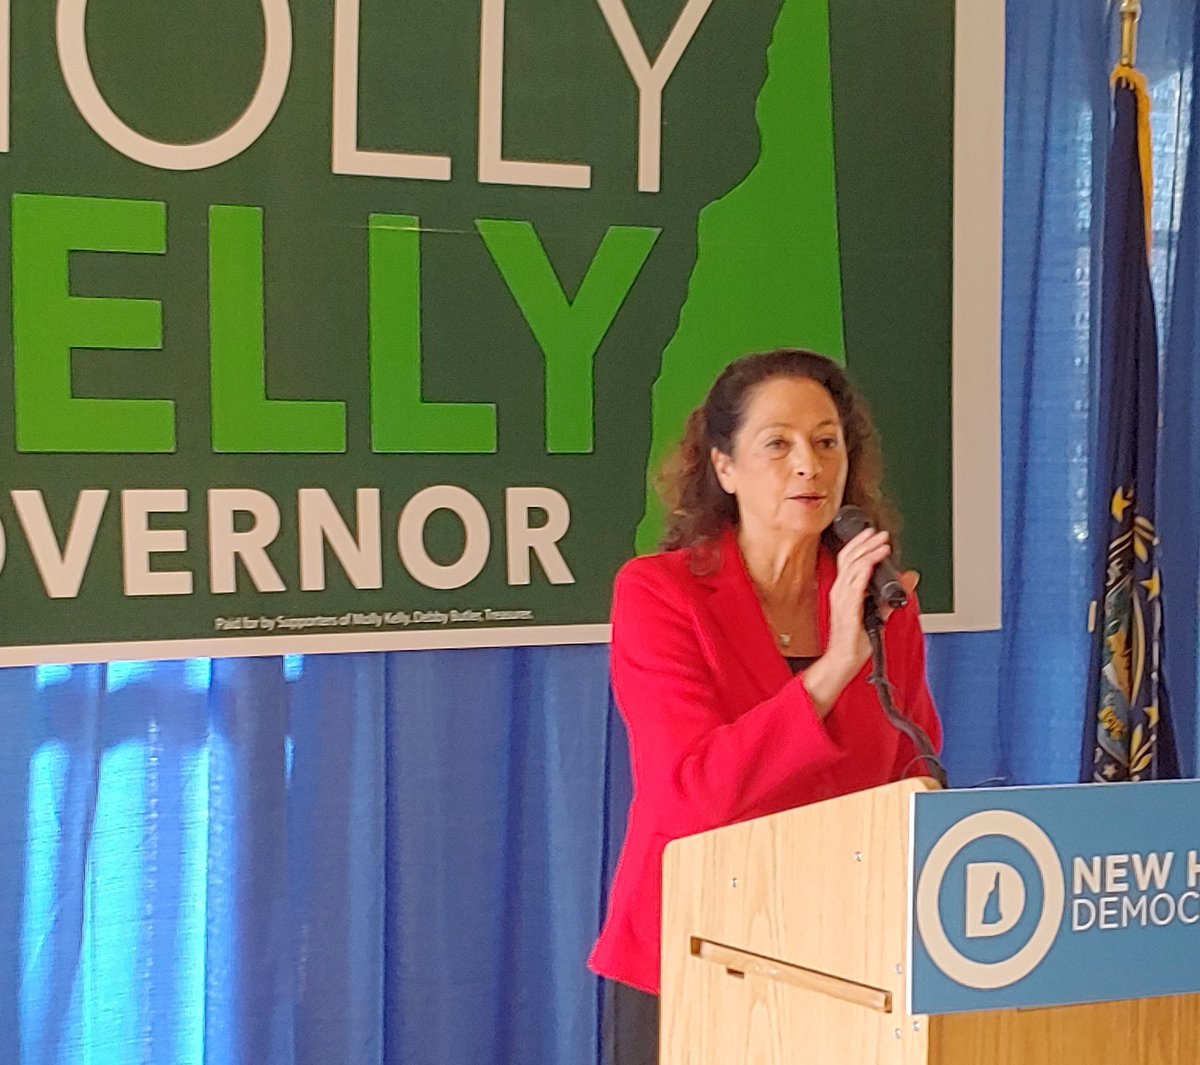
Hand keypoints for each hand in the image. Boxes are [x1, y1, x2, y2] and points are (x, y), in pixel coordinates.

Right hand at [801, 530, 916, 715]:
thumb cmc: (855, 641)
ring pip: (853, 567)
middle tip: (880, 533)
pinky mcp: (848, 608)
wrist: (844, 660)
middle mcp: (841, 592)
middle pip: (850, 558)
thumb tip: (909, 580)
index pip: (850, 560)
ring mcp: (842, 599)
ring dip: (868, 552)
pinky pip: (855, 584)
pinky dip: (864, 570)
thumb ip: (892, 597)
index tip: (875, 535)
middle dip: (865, 543)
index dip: (861, 544)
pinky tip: (873, 561)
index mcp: (845, 591)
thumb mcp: (878, 614)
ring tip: (881, 543)